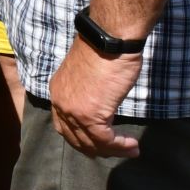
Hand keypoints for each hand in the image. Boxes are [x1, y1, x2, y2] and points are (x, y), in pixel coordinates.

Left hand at [48, 38, 143, 157]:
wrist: (110, 38)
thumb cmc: (106, 49)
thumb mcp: (88, 74)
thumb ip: (87, 92)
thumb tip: (99, 105)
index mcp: (58, 91)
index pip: (64, 126)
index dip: (82, 138)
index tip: (100, 143)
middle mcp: (60, 103)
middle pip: (75, 139)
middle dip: (96, 149)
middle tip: (116, 151)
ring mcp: (73, 111)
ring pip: (91, 143)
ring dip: (112, 151)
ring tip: (130, 150)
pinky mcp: (90, 115)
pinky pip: (105, 140)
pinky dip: (119, 146)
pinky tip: (132, 145)